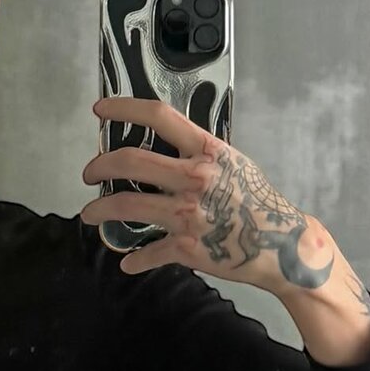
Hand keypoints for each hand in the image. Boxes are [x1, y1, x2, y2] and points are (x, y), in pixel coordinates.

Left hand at [79, 96, 334, 295]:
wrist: (281, 245)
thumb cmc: (257, 202)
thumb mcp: (233, 164)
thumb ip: (199, 155)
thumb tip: (165, 149)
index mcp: (207, 152)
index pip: (159, 117)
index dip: (124, 108)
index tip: (100, 110)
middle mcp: (194, 178)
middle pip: (130, 160)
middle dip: (99, 166)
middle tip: (89, 174)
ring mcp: (187, 213)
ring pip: (126, 206)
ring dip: (99, 210)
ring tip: (90, 214)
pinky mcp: (186, 247)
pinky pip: (148, 253)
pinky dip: (135, 259)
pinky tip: (128, 261)